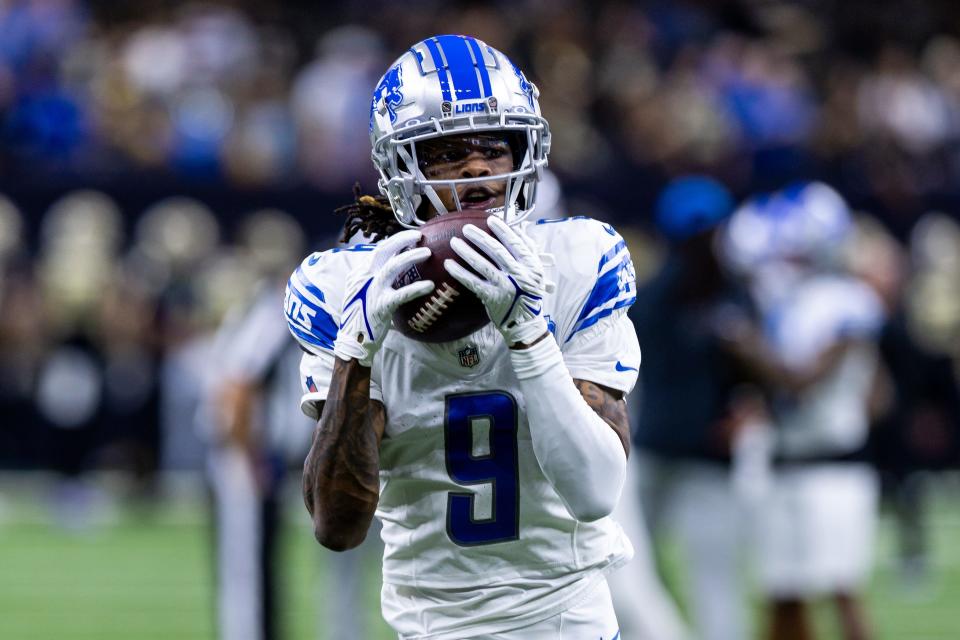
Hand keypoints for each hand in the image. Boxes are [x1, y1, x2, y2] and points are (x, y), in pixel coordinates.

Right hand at [334, 230, 433, 365]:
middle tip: (419, 235)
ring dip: (410, 257)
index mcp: (360, 273)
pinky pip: (401, 294)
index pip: (378, 250)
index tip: (411, 237)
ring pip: (392, 267)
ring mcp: (371, 291)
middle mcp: (364, 278)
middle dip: (401, 239)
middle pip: (383, 250)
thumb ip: (375, 280)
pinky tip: (429, 285)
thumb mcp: (363, 293)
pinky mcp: (380, 306)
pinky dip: (416, 288)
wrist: (352, 342)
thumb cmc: (362, 318)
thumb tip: (395, 268)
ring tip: (427, 252)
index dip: (395, 241)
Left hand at [444, 216, 553, 345]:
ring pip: (482, 264)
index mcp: (531, 266)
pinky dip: (460, 272)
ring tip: (453, 242)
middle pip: (496, 251)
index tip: (490, 220)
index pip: (515, 243)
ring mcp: (504, 287)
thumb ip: (529, 251)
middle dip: (479, 237)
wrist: (525, 324)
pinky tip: (449, 264)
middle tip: (466, 228)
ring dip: (466, 251)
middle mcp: (518, 275)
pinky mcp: (491, 298)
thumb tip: (518, 229)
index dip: (502, 230)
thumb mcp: (536, 272)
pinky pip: (472, 282)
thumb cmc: (529, 295)